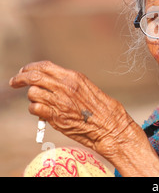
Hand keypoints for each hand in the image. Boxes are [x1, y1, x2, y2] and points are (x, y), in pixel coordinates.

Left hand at [9, 60, 135, 158]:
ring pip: (32, 93)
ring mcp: (59, 102)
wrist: (109, 126)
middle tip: (15, 82)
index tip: (23, 71)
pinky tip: (42, 111)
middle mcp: (64, 86)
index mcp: (73, 77)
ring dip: (33, 97)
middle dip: (20, 79)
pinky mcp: (56, 117)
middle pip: (33, 77)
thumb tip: (50, 82)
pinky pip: (35, 109)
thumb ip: (68, 83)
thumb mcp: (86, 87)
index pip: (44, 66)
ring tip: (40, 101)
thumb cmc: (102, 108)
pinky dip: (35, 109)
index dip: (30, 68)